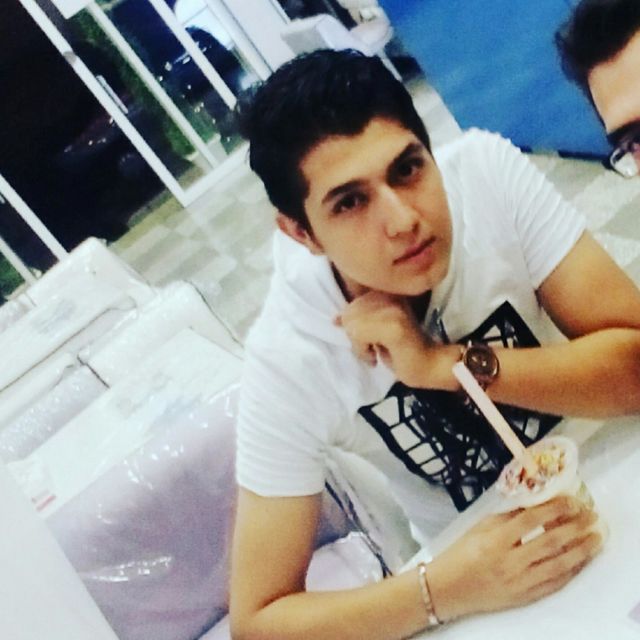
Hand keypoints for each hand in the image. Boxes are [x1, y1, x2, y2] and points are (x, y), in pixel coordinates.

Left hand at [336, 291, 445, 387]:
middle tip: (373, 348)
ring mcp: (393, 307)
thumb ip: (358, 320)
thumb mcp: (375, 331)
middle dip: (355, 337)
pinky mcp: (394, 325)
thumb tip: (335, 318)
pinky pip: (359, 335)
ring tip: (376, 352)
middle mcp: (389, 293)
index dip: (354, 326)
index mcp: (385, 291)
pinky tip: (376, 357)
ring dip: (359, 346)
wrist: (431, 365)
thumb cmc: (403, 350)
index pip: (351, 305)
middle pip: (349, 314)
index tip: (369, 340)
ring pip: (352, 325)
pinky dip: (363, 351)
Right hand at [428, 495, 602, 620]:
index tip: (571, 500)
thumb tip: (534, 503)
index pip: (531, 520)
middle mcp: (510, 561)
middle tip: (591, 515)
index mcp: (496, 539)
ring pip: (559, 564)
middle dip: (575, 527)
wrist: (449, 588)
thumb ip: (507, 516)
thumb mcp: (480, 527)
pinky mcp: (525, 596)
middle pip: (550, 541)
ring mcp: (520, 581)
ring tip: (595, 537)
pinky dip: (571, 571)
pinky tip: (581, 560)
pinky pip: (555, 583)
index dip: (554, 508)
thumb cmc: (461, 553)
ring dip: (581, 550)